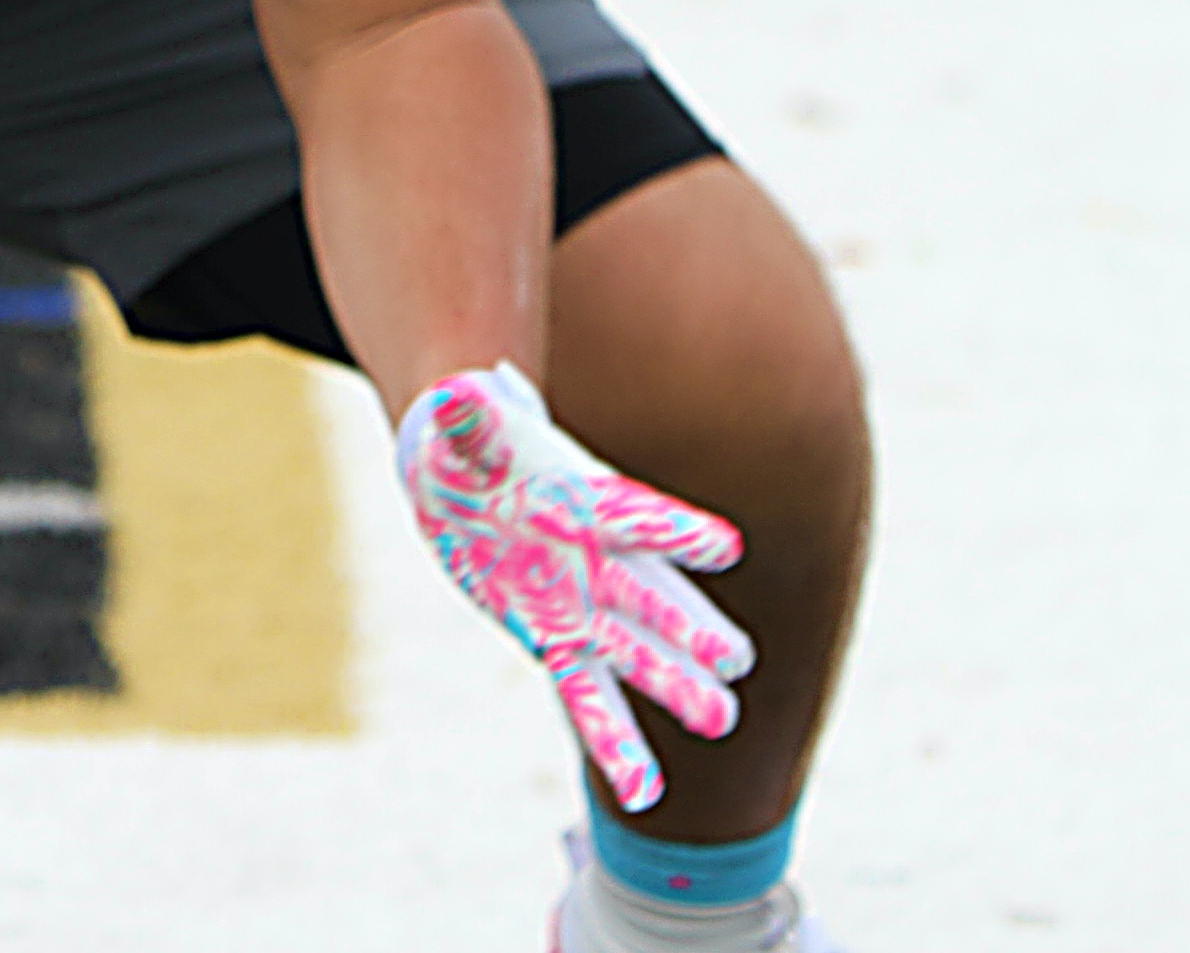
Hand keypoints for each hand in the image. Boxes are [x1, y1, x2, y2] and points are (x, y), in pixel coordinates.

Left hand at [395, 362, 754, 810]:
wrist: (470, 485)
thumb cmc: (474, 450)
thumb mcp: (464, 434)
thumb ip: (466, 422)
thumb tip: (453, 396)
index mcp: (580, 500)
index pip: (631, 515)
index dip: (673, 531)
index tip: (725, 547)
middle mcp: (594, 561)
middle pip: (647, 597)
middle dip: (686, 626)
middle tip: (736, 661)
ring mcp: (581, 606)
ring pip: (631, 656)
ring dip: (672, 687)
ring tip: (723, 720)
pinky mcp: (557, 641)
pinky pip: (589, 697)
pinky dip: (615, 742)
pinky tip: (645, 792)